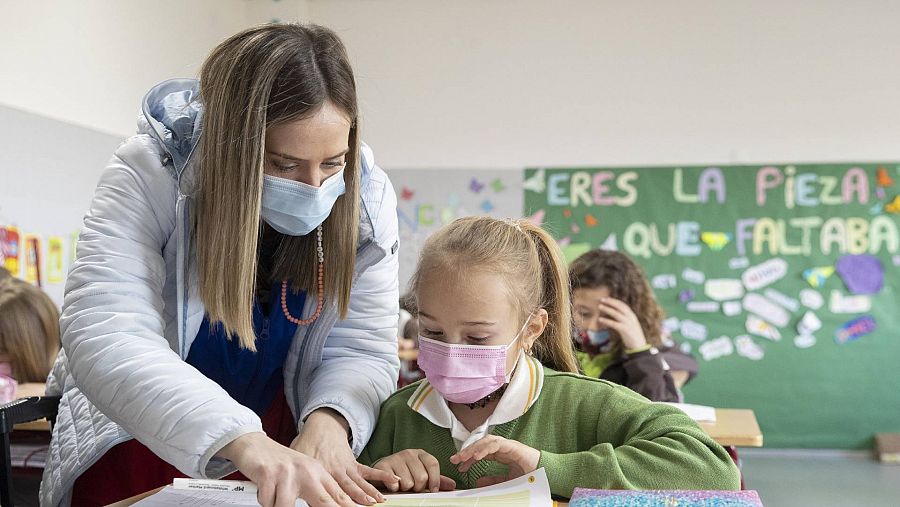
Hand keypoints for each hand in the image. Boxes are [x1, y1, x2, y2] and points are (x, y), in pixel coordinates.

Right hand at [217, 432, 352, 506]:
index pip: (338, 496)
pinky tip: (265, 489)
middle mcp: (306, 471)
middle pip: (323, 502)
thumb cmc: (279, 465)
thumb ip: (318, 491)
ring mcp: (288, 472)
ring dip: (277, 505)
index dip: (348, 506)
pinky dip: (264, 500)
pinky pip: (268, 502)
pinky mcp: (269, 474)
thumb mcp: (303, 475)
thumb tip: (333, 506)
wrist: (254, 445)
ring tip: (275, 497)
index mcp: (318, 472)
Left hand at [291, 408, 395, 504]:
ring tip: (379, 500)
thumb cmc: (306, 444)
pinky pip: (369, 471)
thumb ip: (298, 476)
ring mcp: (346, 467)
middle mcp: (336, 470)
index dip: (335, 500)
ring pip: (360, 482)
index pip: (328, 489)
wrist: (321, 427)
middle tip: (367, 506)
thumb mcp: (297, 458)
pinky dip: (381, 475)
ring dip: (370, 491)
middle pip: (347, 488)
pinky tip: (393, 480)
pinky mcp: (354, 464)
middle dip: (357, 498)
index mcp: (321, 470)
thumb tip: (290, 492)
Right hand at [372, 449, 455, 492]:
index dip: (435, 480)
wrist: (382, 471)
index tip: (433, 490)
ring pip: (408, 482)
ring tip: (402, 483)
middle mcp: (409, 453)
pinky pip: (394, 483)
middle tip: (412, 485)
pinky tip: (393, 484)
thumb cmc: (405, 473)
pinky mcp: (384, 465)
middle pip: (422, 477)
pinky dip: (395, 488)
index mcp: (421, 454)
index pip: (433, 464)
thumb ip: (436, 479)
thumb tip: (453, 485)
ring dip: (405, 488)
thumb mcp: (422, 474)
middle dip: (418, 487)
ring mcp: (396, 458)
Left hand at [449, 435, 539, 486]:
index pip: (480, 452)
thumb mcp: (507, 480)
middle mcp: (502, 447)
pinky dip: (485, 448)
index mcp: (500, 453)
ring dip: (473, 448)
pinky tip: (477, 456)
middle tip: (454, 459)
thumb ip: (493, 480)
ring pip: (486, 441)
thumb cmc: (530, 475)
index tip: (458, 465)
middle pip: (480, 444)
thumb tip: (477, 481)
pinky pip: (496, 444)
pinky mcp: (513, 446)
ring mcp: (507, 445)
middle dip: (466, 451)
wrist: (546, 474)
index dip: (468, 457)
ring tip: (463, 457)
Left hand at [597, 297, 647, 349]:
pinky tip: (600, 319)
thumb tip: (614, 314)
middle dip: (610, 302)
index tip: (607, 298)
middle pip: (620, 307)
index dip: (615, 301)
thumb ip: (624, 319)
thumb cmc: (632, 335)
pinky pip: (614, 324)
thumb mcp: (630, 324)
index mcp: (632, 316)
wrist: (639, 346)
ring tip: (599, 306)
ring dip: (607, 309)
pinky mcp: (625, 330)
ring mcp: (628, 324)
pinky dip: (607, 321)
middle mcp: (631, 318)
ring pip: (616, 314)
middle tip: (601, 299)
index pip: (623, 305)